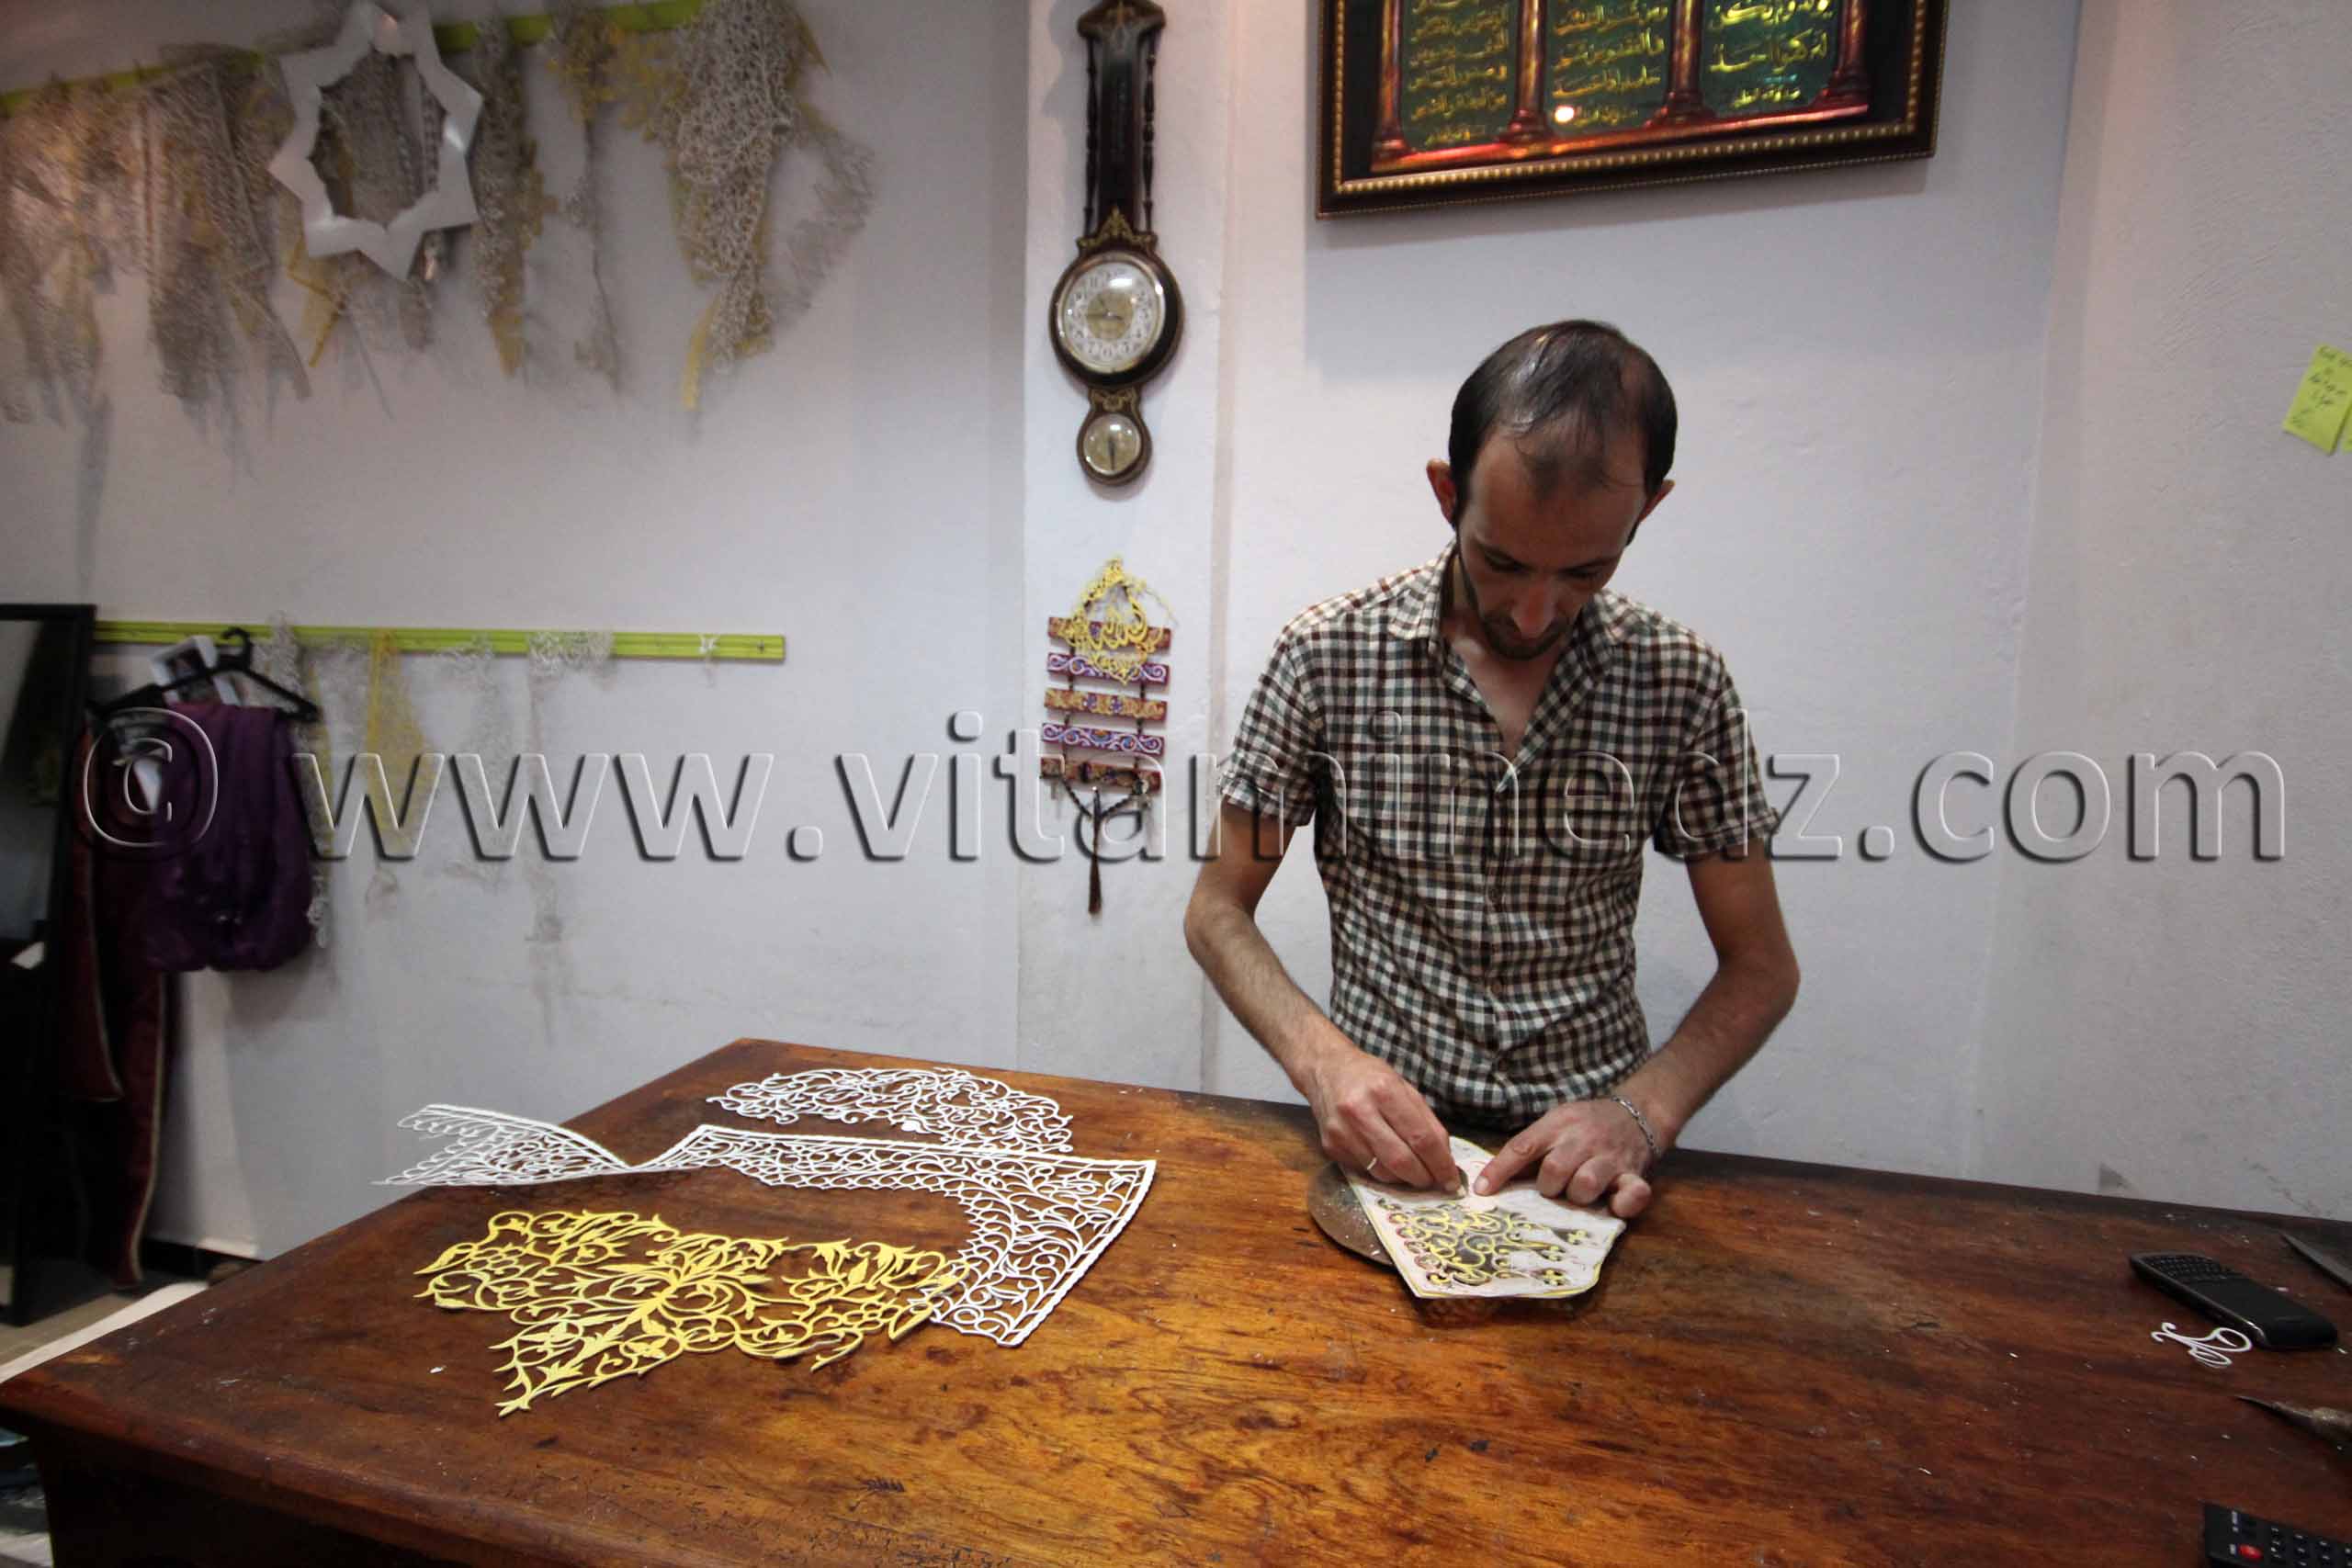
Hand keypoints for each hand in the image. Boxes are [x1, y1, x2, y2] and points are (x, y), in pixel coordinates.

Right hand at [1301, 1043, 1459, 1191]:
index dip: (1441, 1164)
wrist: (1325, 1070)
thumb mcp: (1404, 1087)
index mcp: (1384, 1091)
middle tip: (1434, 1182)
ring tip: (1413, 1172)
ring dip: (1403, 1179)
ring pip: (1382, 1172)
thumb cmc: (1370, 1077)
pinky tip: (1387, 1161)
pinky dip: (1382, 1172)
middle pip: (1401, 1161)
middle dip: (1424, 1178)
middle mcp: (1360, 1112)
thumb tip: (1445, 1158)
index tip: (1451, 1180)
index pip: (1421, 1138)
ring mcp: (1342, 1132)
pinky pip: (1364, 1171)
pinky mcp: (1330, 1146)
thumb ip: (1426, 1121)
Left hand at [1473, 1099, 1658, 1217]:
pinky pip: (1632, 1194)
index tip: (1481, 1191)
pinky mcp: (1635, 1174)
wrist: (1637, 1112)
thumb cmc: (1585, 1125)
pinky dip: (1622, 1204)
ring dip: (1577, 1197)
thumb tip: (1489, 1180)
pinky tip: (1613, 1205)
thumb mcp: (1556, 1123)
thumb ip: (1531, 1147)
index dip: (1499, 1170)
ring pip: (1586, 1184)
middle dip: (1548, 1187)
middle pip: (1554, 1169)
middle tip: (1553, 1189)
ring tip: (1579, 1195)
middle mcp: (1583, 1139)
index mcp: (1558, 1124)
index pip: (1522, 1147)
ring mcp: (1610, 1157)